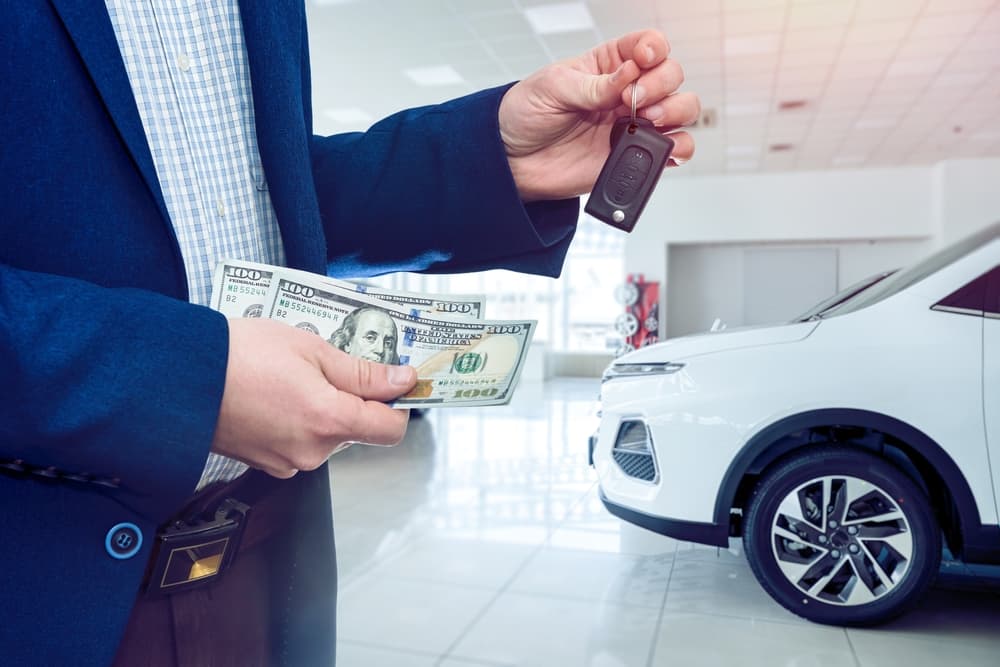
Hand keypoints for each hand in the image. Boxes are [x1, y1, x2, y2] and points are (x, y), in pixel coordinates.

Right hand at [211, 318, 416, 477]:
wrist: (179, 379)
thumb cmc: (241, 355)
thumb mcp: (312, 349)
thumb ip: (363, 371)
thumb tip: (402, 381)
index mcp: (329, 420)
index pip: (390, 429)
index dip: (396, 404)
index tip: (391, 382)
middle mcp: (313, 451)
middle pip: (356, 430)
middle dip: (350, 399)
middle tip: (322, 366)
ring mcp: (288, 462)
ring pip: (327, 436)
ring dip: (321, 409)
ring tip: (289, 379)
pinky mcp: (267, 465)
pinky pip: (300, 443)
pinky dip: (296, 422)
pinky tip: (273, 397)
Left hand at [498, 29, 699, 200]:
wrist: (513, 162)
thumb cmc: (526, 116)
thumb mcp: (553, 87)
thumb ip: (593, 84)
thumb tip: (628, 76)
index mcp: (608, 65)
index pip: (648, 45)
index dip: (653, 49)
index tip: (640, 62)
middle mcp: (627, 91)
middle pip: (671, 75)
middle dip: (660, 85)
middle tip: (631, 101)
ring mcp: (633, 124)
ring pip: (682, 109)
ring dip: (675, 111)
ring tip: (646, 120)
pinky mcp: (633, 154)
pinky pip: (673, 149)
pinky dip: (678, 148)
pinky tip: (662, 146)